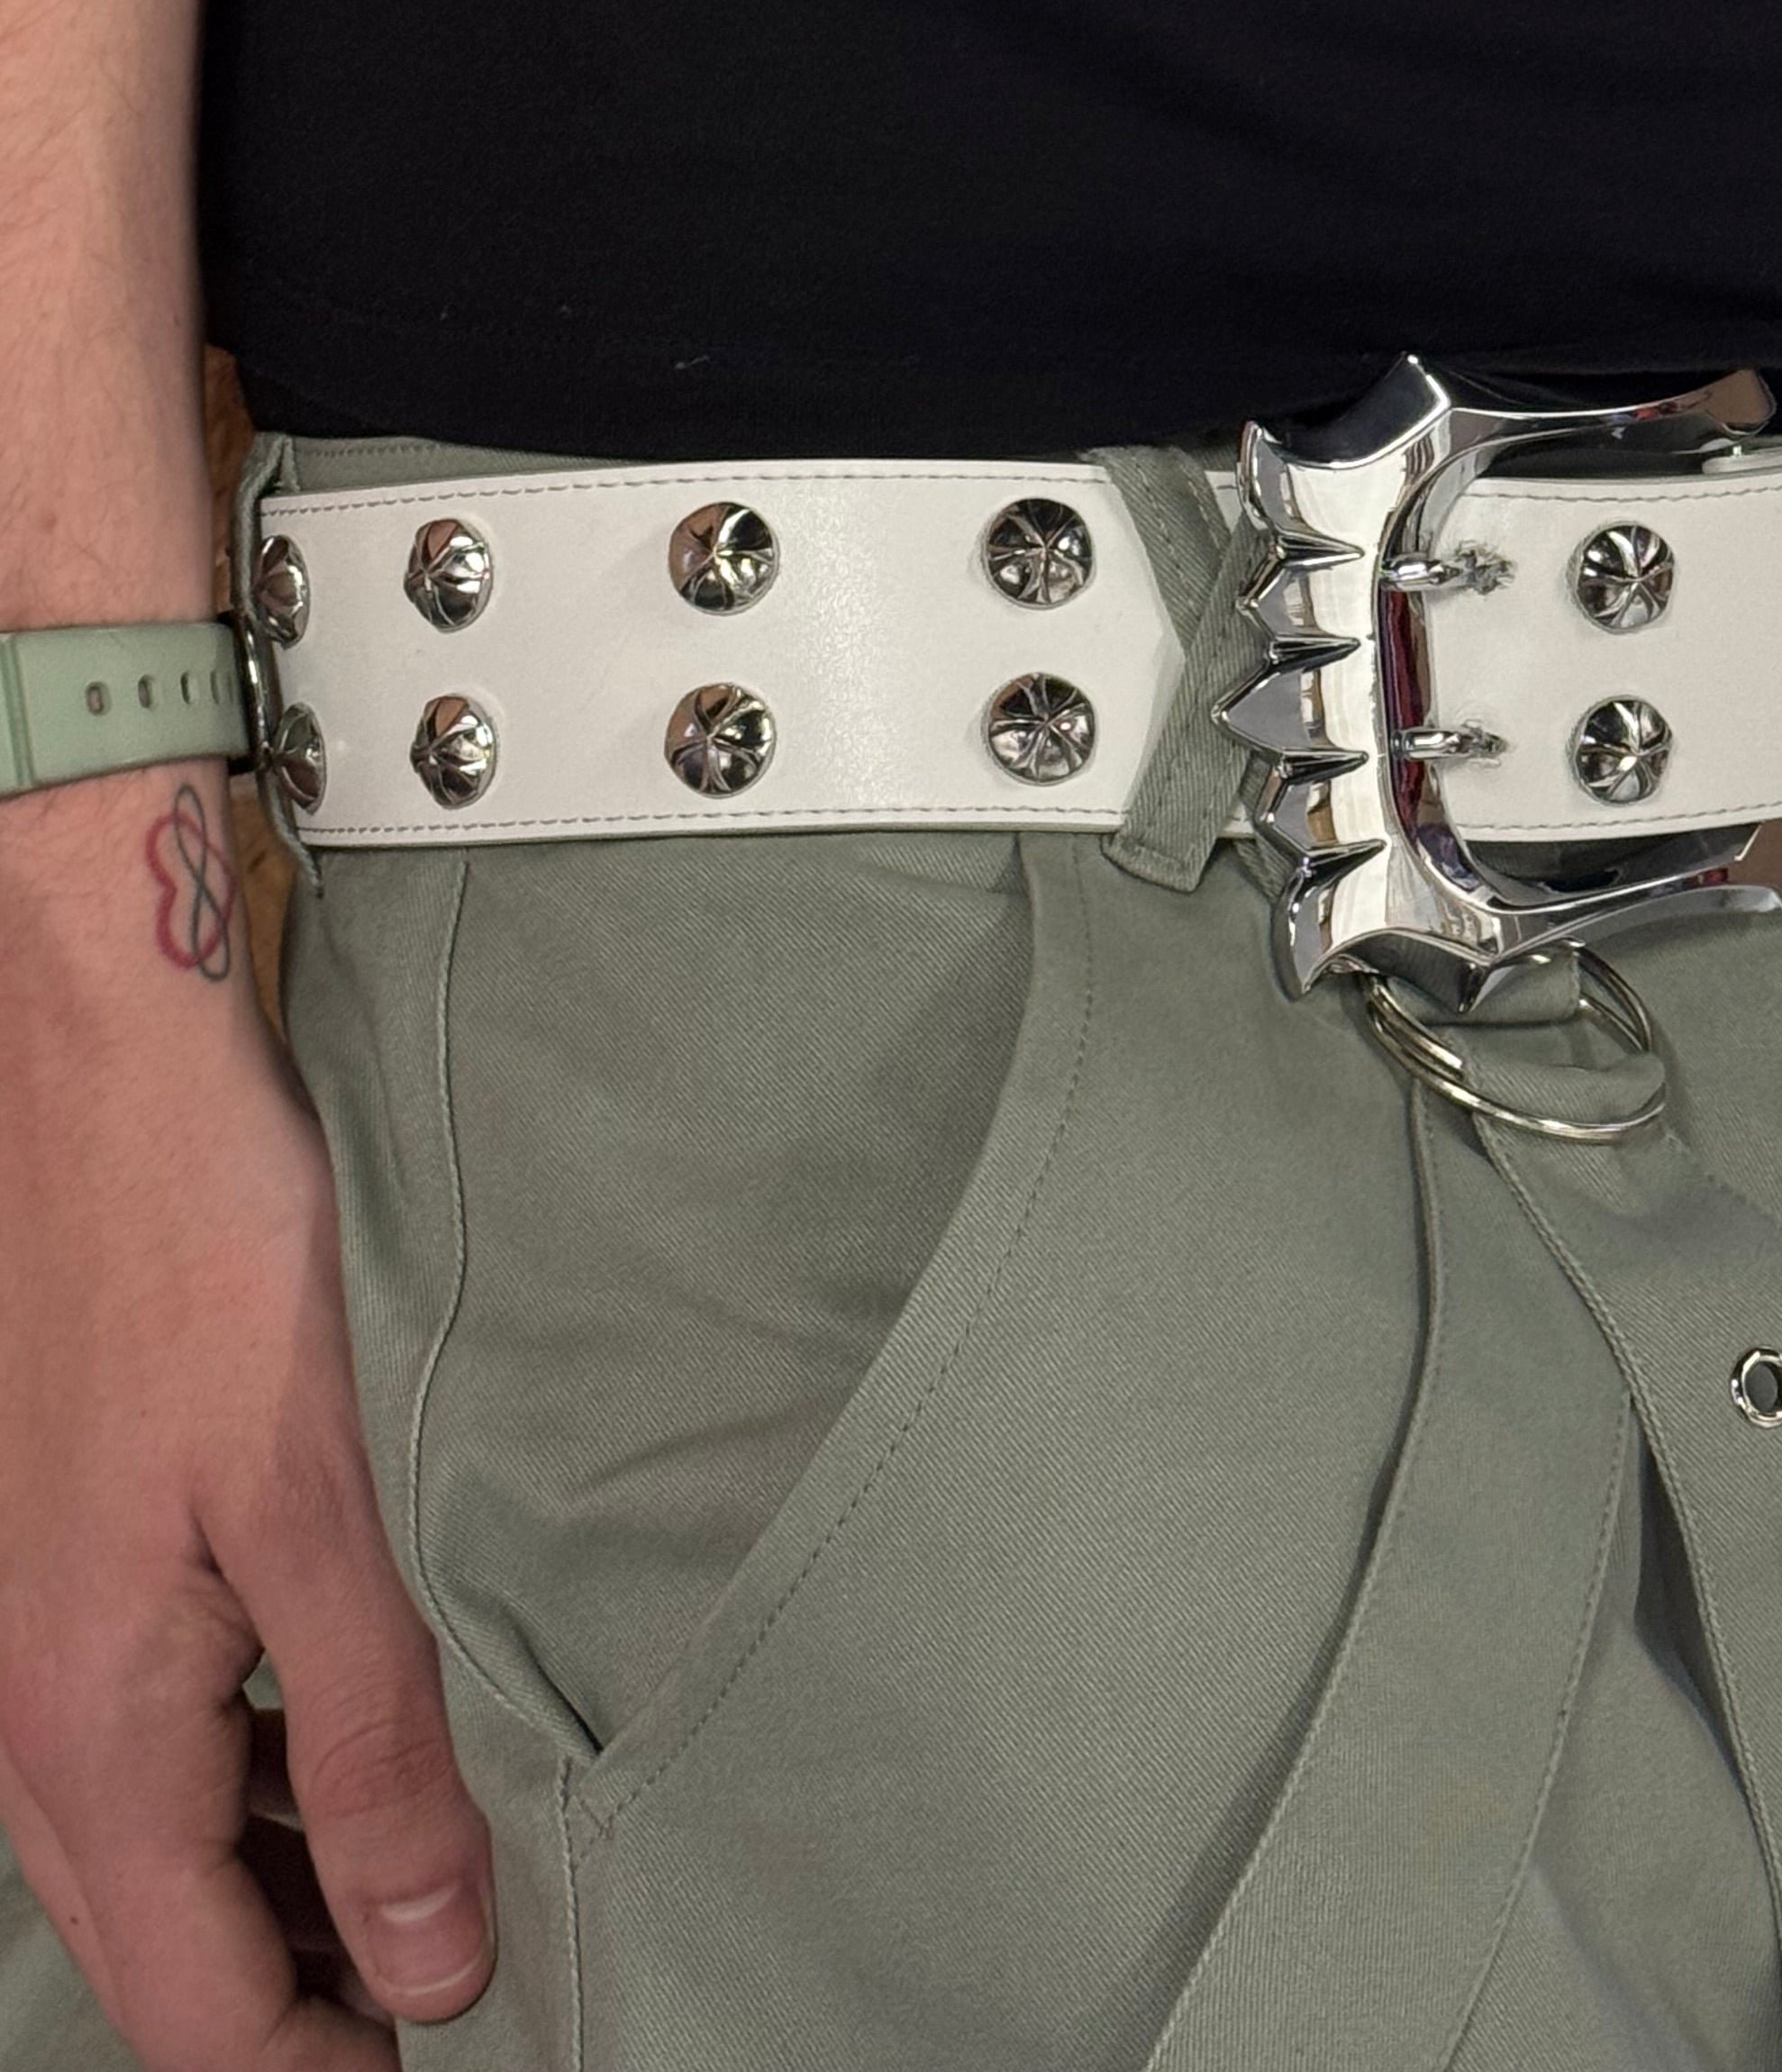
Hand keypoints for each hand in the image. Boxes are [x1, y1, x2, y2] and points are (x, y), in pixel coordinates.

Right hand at [0, 769, 494, 2069]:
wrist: (100, 1073)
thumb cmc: (208, 1255)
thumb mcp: (321, 1508)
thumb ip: (377, 1740)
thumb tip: (430, 1954)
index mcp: (89, 1733)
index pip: (198, 2013)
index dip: (330, 2063)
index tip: (465, 2041)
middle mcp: (37, 1717)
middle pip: (164, 1948)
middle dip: (308, 1990)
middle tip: (473, 1967)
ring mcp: (44, 1635)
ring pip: (159, 1844)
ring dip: (288, 1879)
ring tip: (449, 1857)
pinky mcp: (76, 1560)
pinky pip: (159, 1732)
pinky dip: (260, 1767)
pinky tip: (365, 1722)